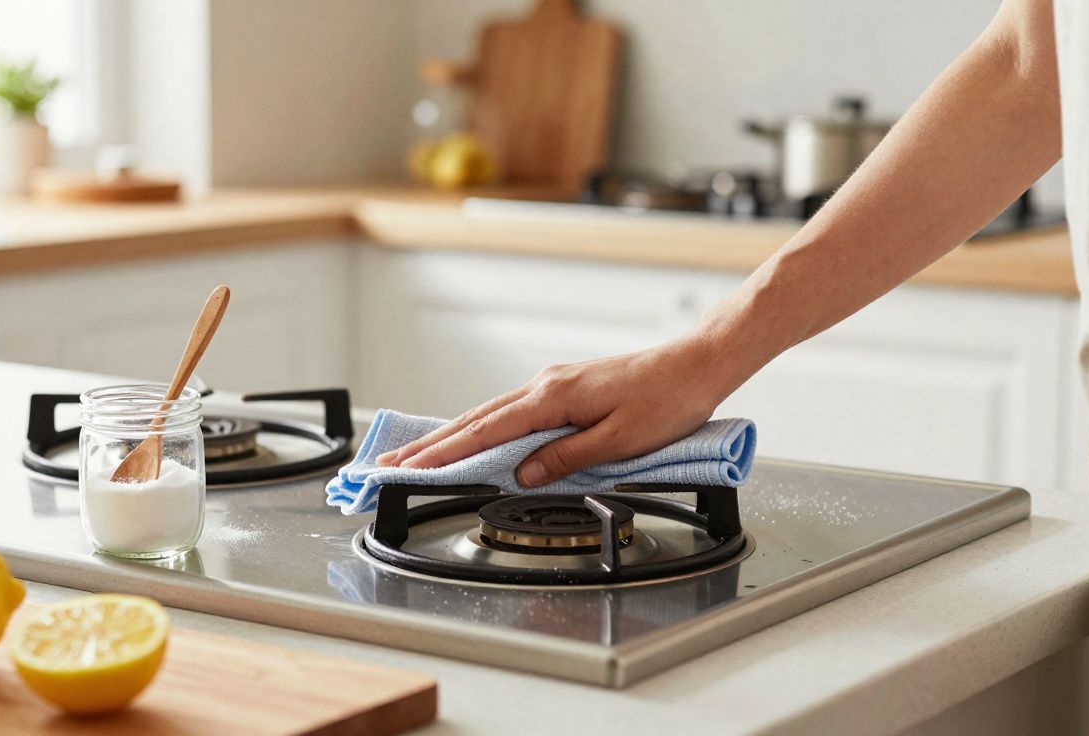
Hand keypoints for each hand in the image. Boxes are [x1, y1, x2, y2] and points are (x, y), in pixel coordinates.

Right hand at [376, 336, 723, 486]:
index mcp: (553, 397)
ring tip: (419, 455)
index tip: (411, 470)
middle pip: (476, 419)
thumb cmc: (668, 400)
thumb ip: (567, 458)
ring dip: (452, 436)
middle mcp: (546, 385)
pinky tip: (472, 439)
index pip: (486, 432)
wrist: (697, 364)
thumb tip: (523, 474)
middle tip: (390, 464)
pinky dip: (482, 427)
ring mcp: (554, 384)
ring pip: (490, 414)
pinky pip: (511, 412)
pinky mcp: (565, 389)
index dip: (446, 455)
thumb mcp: (619, 441)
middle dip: (432, 445)